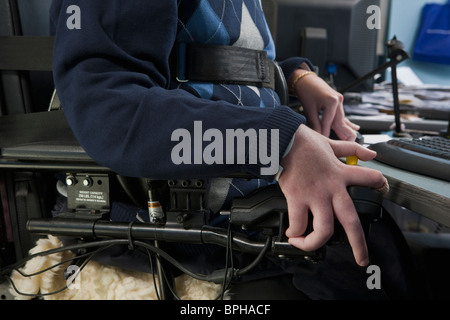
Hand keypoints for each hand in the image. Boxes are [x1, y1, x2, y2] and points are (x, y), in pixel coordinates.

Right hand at [278, 125, 386, 265]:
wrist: (282, 140)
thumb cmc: (304, 142)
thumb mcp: (331, 144)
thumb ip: (352, 150)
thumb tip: (371, 153)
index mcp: (341, 174)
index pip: (370, 178)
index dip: (380, 185)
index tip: (382, 191)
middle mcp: (331, 189)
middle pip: (351, 221)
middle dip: (358, 244)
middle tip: (362, 259)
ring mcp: (314, 196)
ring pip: (323, 230)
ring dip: (315, 243)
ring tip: (308, 245)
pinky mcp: (297, 198)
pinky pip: (298, 224)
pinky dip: (295, 233)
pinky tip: (292, 233)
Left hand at [290, 69, 359, 140]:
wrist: (306, 80)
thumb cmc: (306, 91)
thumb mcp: (309, 109)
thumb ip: (315, 124)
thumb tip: (317, 136)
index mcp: (331, 101)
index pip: (329, 123)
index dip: (327, 134)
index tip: (326, 144)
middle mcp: (338, 100)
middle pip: (341, 122)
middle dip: (343, 135)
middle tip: (345, 147)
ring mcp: (340, 101)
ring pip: (342, 119)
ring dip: (344, 130)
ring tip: (350, 142)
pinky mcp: (338, 102)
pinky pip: (342, 115)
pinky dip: (346, 123)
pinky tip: (355, 128)